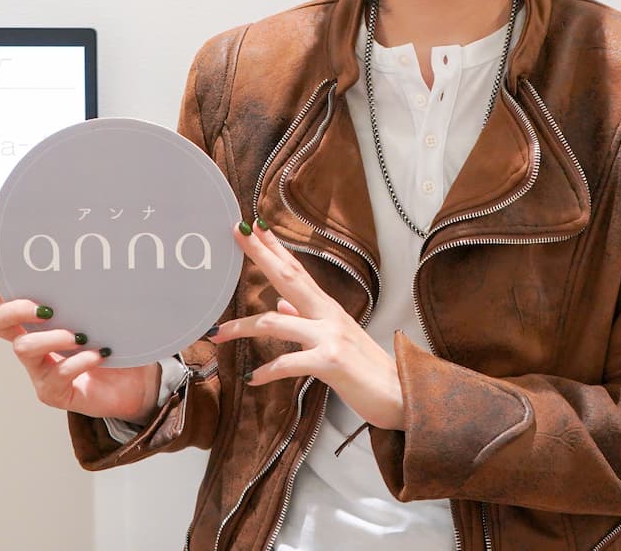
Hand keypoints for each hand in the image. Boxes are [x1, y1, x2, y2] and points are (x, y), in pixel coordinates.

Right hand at [0, 253, 161, 422]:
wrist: (135, 383)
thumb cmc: (115, 343)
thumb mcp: (103, 312)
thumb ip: (93, 292)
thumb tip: (100, 260)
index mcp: (39, 322)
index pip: (7, 298)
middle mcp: (33, 345)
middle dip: (13, 309)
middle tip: (45, 309)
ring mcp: (41, 371)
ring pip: (23, 349)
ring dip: (52, 337)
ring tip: (81, 336)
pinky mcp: (55, 392)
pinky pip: (58, 375)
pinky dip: (79, 361)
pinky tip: (99, 354)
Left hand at [213, 222, 404, 430]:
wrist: (402, 393)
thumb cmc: (367, 370)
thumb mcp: (335, 339)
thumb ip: (306, 320)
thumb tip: (280, 303)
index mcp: (327, 309)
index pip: (296, 270)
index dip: (275, 248)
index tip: (253, 227)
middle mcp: (328, 315)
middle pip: (288, 277)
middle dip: (261, 255)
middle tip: (238, 234)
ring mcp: (329, 336)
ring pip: (276, 322)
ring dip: (243, 326)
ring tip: (218, 333)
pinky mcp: (330, 361)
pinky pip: (288, 363)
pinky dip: (266, 372)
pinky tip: (252, 378)